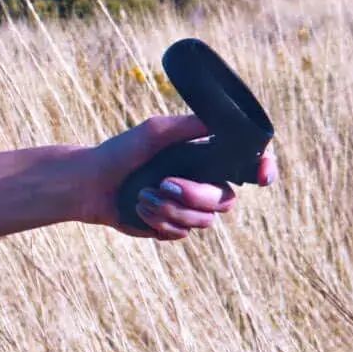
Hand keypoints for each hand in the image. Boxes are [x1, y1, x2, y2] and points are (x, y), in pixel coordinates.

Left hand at [76, 114, 277, 241]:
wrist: (89, 184)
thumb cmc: (120, 152)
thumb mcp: (154, 131)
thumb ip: (189, 125)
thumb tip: (224, 118)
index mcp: (204, 158)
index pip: (247, 165)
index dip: (263, 170)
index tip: (262, 175)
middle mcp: (202, 183)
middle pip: (227, 200)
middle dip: (195, 195)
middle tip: (164, 183)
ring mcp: (188, 208)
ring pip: (205, 222)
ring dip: (170, 210)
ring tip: (143, 195)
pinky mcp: (171, 227)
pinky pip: (182, 233)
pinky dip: (158, 222)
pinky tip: (140, 208)